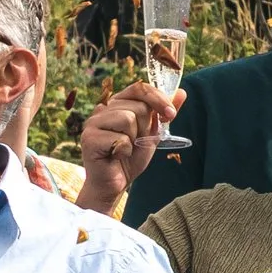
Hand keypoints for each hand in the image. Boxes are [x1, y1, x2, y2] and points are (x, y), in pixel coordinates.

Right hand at [78, 78, 177, 210]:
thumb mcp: (152, 133)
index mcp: (118, 103)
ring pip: (128, 119)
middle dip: (144, 128)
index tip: (171, 115)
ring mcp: (93, 122)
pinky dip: (124, 151)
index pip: (139, 88)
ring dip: (133, 140)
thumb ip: (163, 113)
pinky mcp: (89, 138)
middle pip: (137, 106)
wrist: (115, 184)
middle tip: (134, 142)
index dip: (158, 99)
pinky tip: (115, 157)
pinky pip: (120, 139)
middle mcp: (103, 109)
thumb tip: (182, 92)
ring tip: (124, 149)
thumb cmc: (131, 157)